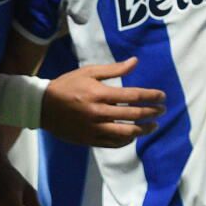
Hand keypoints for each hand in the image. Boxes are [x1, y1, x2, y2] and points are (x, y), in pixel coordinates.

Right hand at [39, 58, 162, 147]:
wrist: (43, 106)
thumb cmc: (67, 85)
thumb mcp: (89, 72)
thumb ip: (114, 69)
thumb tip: (135, 62)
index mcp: (100, 94)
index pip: (133, 96)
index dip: (151, 96)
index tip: (162, 96)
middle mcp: (100, 113)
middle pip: (134, 115)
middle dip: (152, 112)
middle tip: (162, 110)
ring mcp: (95, 129)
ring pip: (126, 132)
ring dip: (144, 129)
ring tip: (153, 126)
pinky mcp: (90, 140)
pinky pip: (114, 143)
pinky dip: (127, 140)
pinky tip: (134, 135)